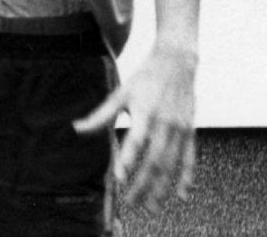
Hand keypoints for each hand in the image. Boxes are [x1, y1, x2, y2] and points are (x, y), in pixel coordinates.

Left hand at [73, 41, 196, 214]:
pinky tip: (182, 194)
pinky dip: (187, 176)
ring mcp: (179, 127)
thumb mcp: (121, 93)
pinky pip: (190, 156)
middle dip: (144, 184)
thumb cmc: (145, 77)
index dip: (129, 158)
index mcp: (145, 111)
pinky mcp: (190, 129)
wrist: (176, 60)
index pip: (137, 139)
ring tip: (152, 206)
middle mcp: (165, 121)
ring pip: (172, 163)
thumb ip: (101, 115)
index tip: (120, 177)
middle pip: (155, 159)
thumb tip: (76, 128)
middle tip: (132, 202)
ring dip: (162, 187)